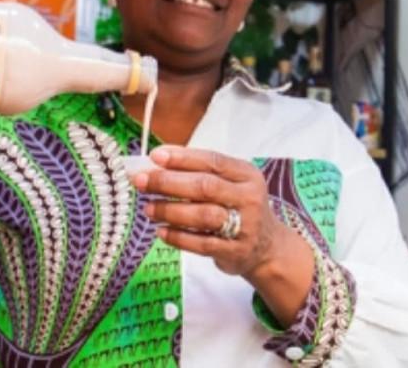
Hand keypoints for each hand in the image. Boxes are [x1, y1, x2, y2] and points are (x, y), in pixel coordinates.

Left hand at [134, 146, 305, 278]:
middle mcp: (249, 198)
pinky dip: (178, 237)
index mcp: (247, 174)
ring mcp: (245, 226)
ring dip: (171, 210)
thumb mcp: (230, 184)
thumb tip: (155, 165)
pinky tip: (161, 231)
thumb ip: (199, 173)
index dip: (182, 158)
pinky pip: (202, 243)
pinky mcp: (235, 251)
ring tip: (148, 208)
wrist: (266, 246)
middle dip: (169, 182)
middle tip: (141, 181)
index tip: (154, 156)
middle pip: (205, 186)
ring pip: (203, 215)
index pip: (212, 161)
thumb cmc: (237, 207)